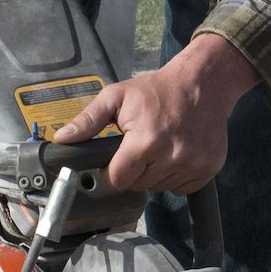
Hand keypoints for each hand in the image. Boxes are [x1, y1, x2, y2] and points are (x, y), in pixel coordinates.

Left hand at [52, 34, 260, 192]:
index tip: (117, 158)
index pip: (118, 179)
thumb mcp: (117, 96)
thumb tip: (61, 139)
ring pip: (160, 188)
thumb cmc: (155, 90)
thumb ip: (88, 120)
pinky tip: (176, 154)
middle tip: (141, 146)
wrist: (204, 83)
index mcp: (145, 141)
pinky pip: (182, 188)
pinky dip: (176, 177)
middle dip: (135, 171)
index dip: (113, 170)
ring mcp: (193, 164)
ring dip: (155, 174)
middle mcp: (171, 156)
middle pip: (139, 185)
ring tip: (160, 148)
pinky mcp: (209, 169)